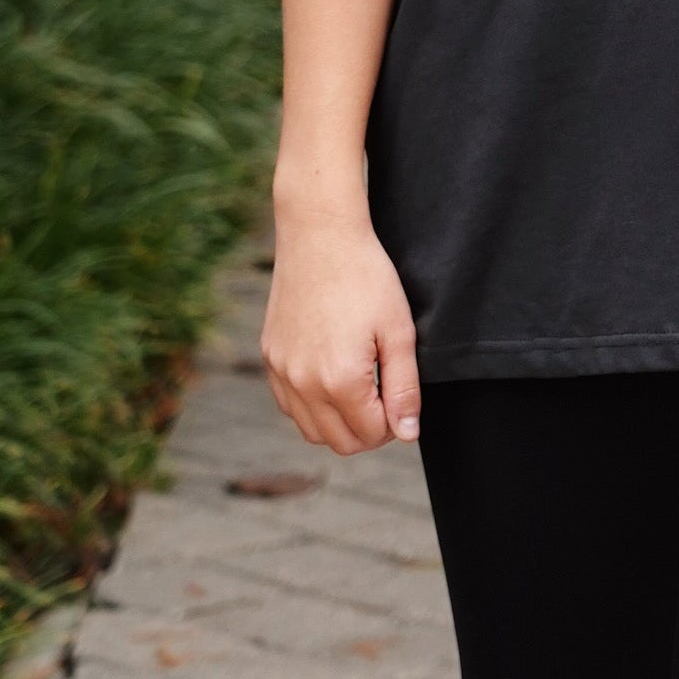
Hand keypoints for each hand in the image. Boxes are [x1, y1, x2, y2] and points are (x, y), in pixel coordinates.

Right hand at [260, 209, 420, 454]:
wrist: (320, 236)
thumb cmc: (366, 277)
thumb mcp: (398, 330)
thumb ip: (404, 388)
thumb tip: (407, 433)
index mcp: (340, 380)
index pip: (371, 434)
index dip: (395, 423)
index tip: (401, 396)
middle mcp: (303, 385)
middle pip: (340, 442)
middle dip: (369, 430)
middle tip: (385, 396)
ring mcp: (281, 373)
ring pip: (312, 431)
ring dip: (339, 423)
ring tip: (361, 387)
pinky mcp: (270, 359)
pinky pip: (290, 406)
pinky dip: (312, 406)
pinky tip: (332, 378)